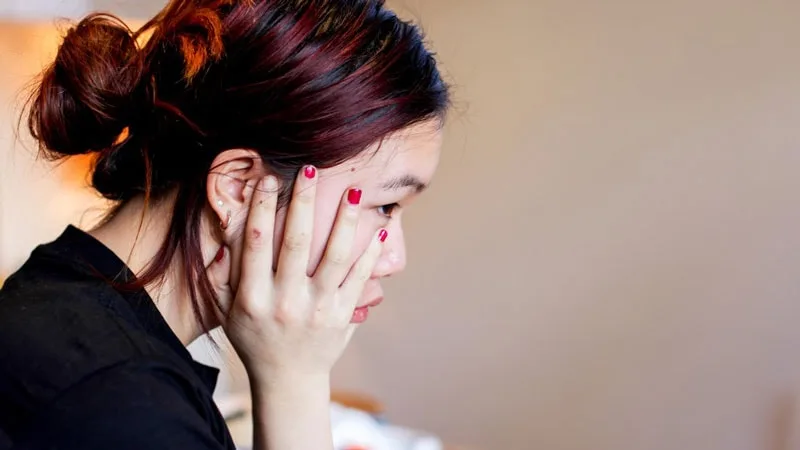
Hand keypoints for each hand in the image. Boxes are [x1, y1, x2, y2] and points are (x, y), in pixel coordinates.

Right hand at [208, 167, 385, 382]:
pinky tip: (380, 230)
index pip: (255, 244)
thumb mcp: (227, 311)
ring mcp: (317, 309)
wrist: (287, 379)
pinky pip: (359, 279)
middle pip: (294, 243)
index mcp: (252, 299)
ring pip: (333, 257)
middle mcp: (285, 303)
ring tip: (353, 191)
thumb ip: (222, 275)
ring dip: (344, 221)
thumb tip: (228, 232)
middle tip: (309, 168)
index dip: (259, 208)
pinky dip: (371, 254)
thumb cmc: (254, 338)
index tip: (267, 179)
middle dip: (302, 202)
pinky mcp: (342, 315)